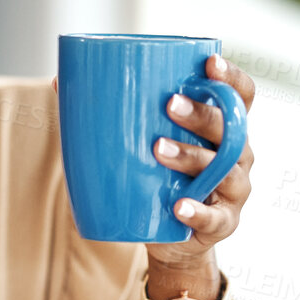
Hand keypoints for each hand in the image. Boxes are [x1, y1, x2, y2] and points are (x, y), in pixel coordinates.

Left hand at [51, 54, 257, 270]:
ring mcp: (234, 188)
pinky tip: (179, 206)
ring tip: (157, 149)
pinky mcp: (223, 222)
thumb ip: (111, 114)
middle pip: (229, 127)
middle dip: (201, 113)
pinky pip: (215, 217)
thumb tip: (58, 81)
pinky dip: (197, 211)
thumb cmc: (157, 176)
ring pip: (222, 169)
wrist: (169, 236)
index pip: (241, 95)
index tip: (209, 62)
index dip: (231, 76)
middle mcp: (236, 153)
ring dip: (190, 157)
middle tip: (168, 105)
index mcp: (221, 126)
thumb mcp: (142, 143)